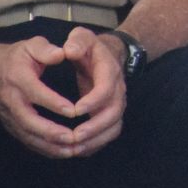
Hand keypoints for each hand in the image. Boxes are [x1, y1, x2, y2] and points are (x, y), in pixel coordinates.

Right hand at [0, 36, 89, 158]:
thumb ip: (46, 49)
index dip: (54, 103)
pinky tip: (61, 152)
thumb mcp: (31, 45)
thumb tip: (62, 53)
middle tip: (73, 138)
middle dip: (51, 132)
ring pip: (27, 136)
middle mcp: (11, 100)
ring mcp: (9, 116)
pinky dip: (43, 149)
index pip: (35, 94)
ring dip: (49, 145)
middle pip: (29, 121)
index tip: (73, 110)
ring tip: (71, 150)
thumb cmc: (16, 57)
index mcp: (18, 78)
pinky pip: (26, 140)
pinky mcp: (10, 125)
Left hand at [58, 27, 127, 156]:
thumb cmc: (89, 48)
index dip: (93, 101)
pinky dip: (95, 145)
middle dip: (95, 127)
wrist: (104, 56)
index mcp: (110, 71)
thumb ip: (77, 41)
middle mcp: (118, 90)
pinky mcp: (109, 115)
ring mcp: (115, 104)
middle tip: (75, 136)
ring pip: (114, 127)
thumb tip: (69, 50)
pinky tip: (76, 151)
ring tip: (74, 148)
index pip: (107, 88)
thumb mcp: (82, 37)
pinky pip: (108, 134)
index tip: (75, 110)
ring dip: (96, 140)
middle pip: (115, 113)